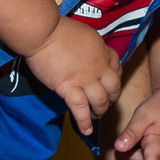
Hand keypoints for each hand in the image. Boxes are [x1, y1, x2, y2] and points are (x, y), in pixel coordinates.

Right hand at [24, 18, 122, 135]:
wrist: (43, 32)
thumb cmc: (57, 29)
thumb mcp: (83, 33)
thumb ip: (90, 46)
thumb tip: (88, 53)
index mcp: (102, 51)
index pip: (116, 68)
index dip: (115, 78)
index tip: (109, 84)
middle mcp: (98, 67)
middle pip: (114, 87)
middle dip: (112, 98)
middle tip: (105, 103)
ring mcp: (85, 79)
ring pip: (101, 101)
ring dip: (100, 111)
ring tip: (96, 116)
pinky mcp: (69, 88)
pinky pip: (80, 109)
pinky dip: (84, 122)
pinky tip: (86, 131)